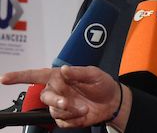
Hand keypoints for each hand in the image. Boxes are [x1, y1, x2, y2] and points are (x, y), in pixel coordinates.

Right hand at [1, 66, 124, 128]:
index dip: (20, 76)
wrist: (112, 101)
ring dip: (68, 110)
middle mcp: (57, 91)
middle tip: (67, 101)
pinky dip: (73, 119)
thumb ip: (78, 72)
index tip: (5, 78)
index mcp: (60, 77)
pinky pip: (62, 121)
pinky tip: (82, 114)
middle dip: (56, 100)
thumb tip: (63, 69)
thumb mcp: (94, 74)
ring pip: (53, 110)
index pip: (36, 75)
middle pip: (45, 96)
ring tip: (83, 108)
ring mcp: (60, 105)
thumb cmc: (102, 84)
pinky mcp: (66, 118)